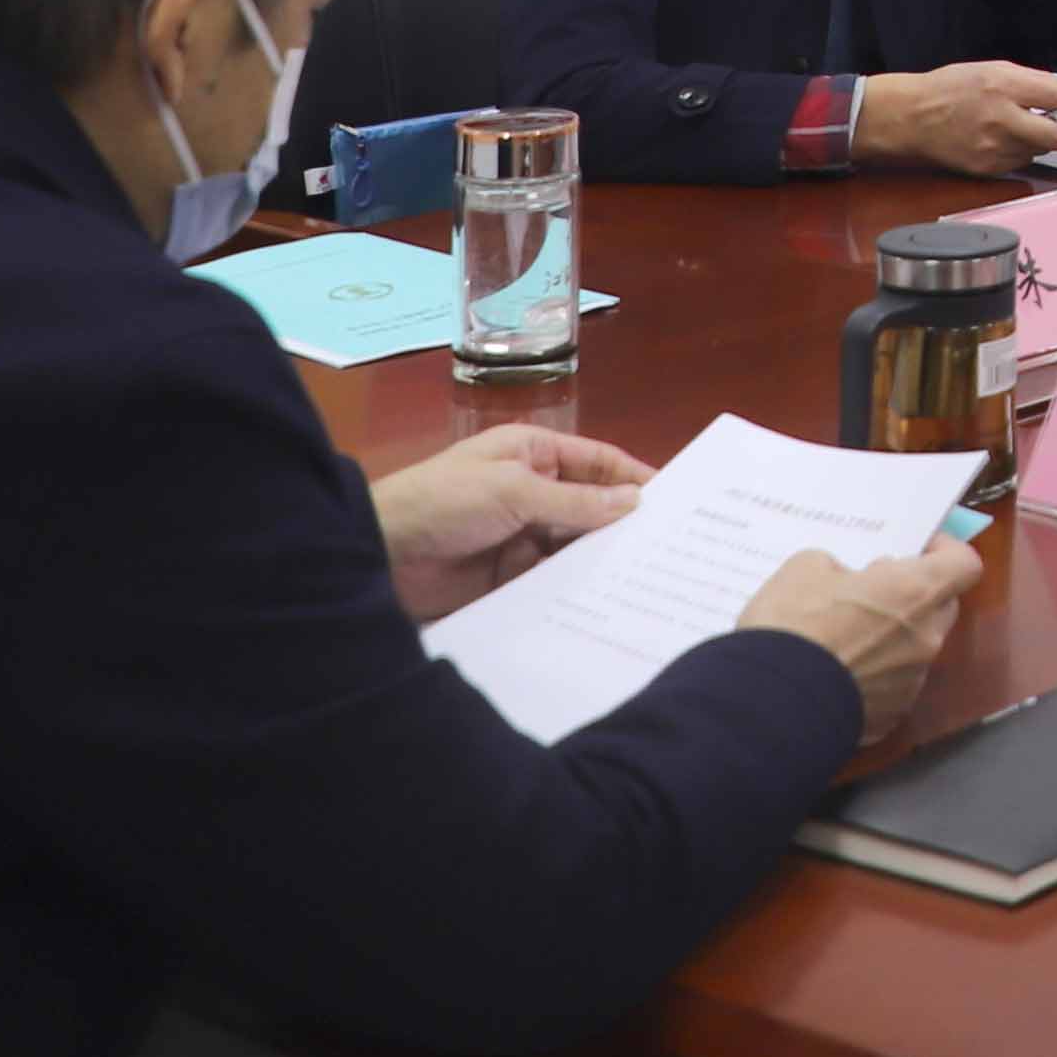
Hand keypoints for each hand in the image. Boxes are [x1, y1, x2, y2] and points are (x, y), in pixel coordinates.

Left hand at [372, 423, 650, 615]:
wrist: (380, 554)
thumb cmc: (446, 501)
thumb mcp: (513, 490)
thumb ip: (575, 501)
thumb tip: (634, 502)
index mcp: (532, 453)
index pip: (596, 461)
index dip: (633, 477)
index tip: (676, 499)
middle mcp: (533, 491)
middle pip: (591, 505)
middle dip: (624, 523)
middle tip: (672, 548)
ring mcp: (522, 535)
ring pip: (575, 545)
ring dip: (602, 559)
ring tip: (650, 579)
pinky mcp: (510, 576)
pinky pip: (553, 579)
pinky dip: (575, 588)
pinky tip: (607, 603)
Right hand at [739, 541, 977, 737]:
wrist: (770, 706)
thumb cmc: (793, 625)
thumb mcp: (806, 568)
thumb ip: (840, 567)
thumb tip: (846, 582)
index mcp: (915, 593)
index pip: (964, 564)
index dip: (945, 552)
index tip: (918, 549)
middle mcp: (925, 639)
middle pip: (941, 608)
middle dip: (914, 596)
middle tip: (872, 592)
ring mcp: (910, 683)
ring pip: (914, 650)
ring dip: (891, 639)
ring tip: (843, 638)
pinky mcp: (890, 718)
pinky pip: (891, 687)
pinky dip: (872, 678)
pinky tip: (835, 676)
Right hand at [849, 63, 1056, 173]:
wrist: (911, 117)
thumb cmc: (952, 87)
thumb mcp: (993, 69)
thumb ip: (1032, 81)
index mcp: (1004, 87)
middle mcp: (1002, 119)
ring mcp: (994, 149)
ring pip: (1040, 151)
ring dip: (1041, 139)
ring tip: (1025, 125)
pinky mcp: (987, 169)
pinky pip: (1020, 162)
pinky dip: (1021, 151)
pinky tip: (1006, 139)